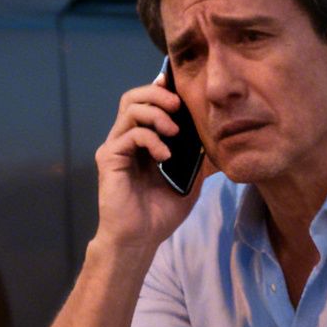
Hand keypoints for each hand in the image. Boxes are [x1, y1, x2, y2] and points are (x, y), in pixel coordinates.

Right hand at [91, 76, 215, 255]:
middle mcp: (126, 139)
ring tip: (174, 131)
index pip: (148, 103)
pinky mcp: (109, 158)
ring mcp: (115, 147)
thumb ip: (197, 158)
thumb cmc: (160, 215)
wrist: (140, 240)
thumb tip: (218, 139)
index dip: (162, 90)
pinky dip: (150, 139)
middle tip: (178, 105)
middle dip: (158, 94)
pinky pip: (130, 134)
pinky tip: (165, 155)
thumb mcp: (189, 182)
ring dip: (156, 113)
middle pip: (134, 97)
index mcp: (143, 141)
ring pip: (130, 108)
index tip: (181, 86)